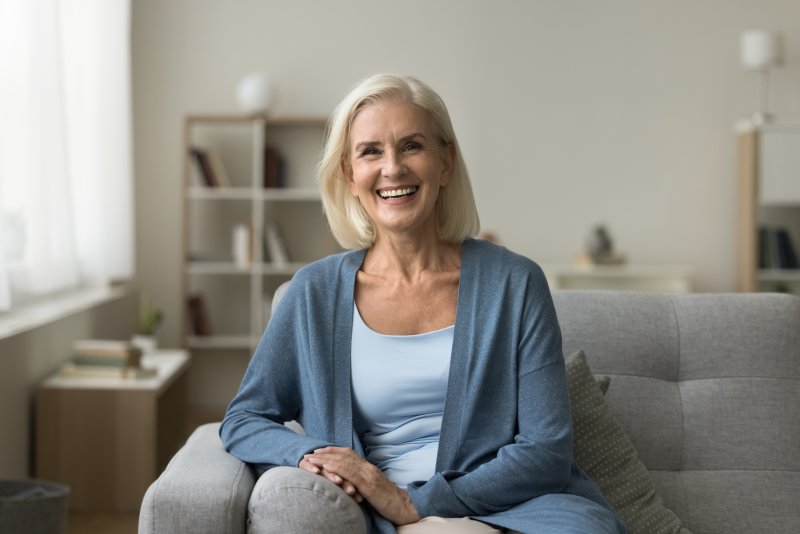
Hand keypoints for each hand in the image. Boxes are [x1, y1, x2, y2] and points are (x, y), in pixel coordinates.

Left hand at [303, 447, 419, 525]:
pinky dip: (336, 468)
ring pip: (344, 462)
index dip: (333, 451)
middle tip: (309, 452)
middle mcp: (367, 467)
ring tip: (311, 458)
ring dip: (325, 459)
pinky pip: (349, 474)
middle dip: (325, 453)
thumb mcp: (373, 488)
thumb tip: (349, 482)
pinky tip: (325, 466)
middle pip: (343, 455)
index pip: (348, 454)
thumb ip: (362, 482)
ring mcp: (368, 475)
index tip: (319, 450)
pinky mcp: (368, 485)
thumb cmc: (388, 501)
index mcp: (368, 468)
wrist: (403, 506)